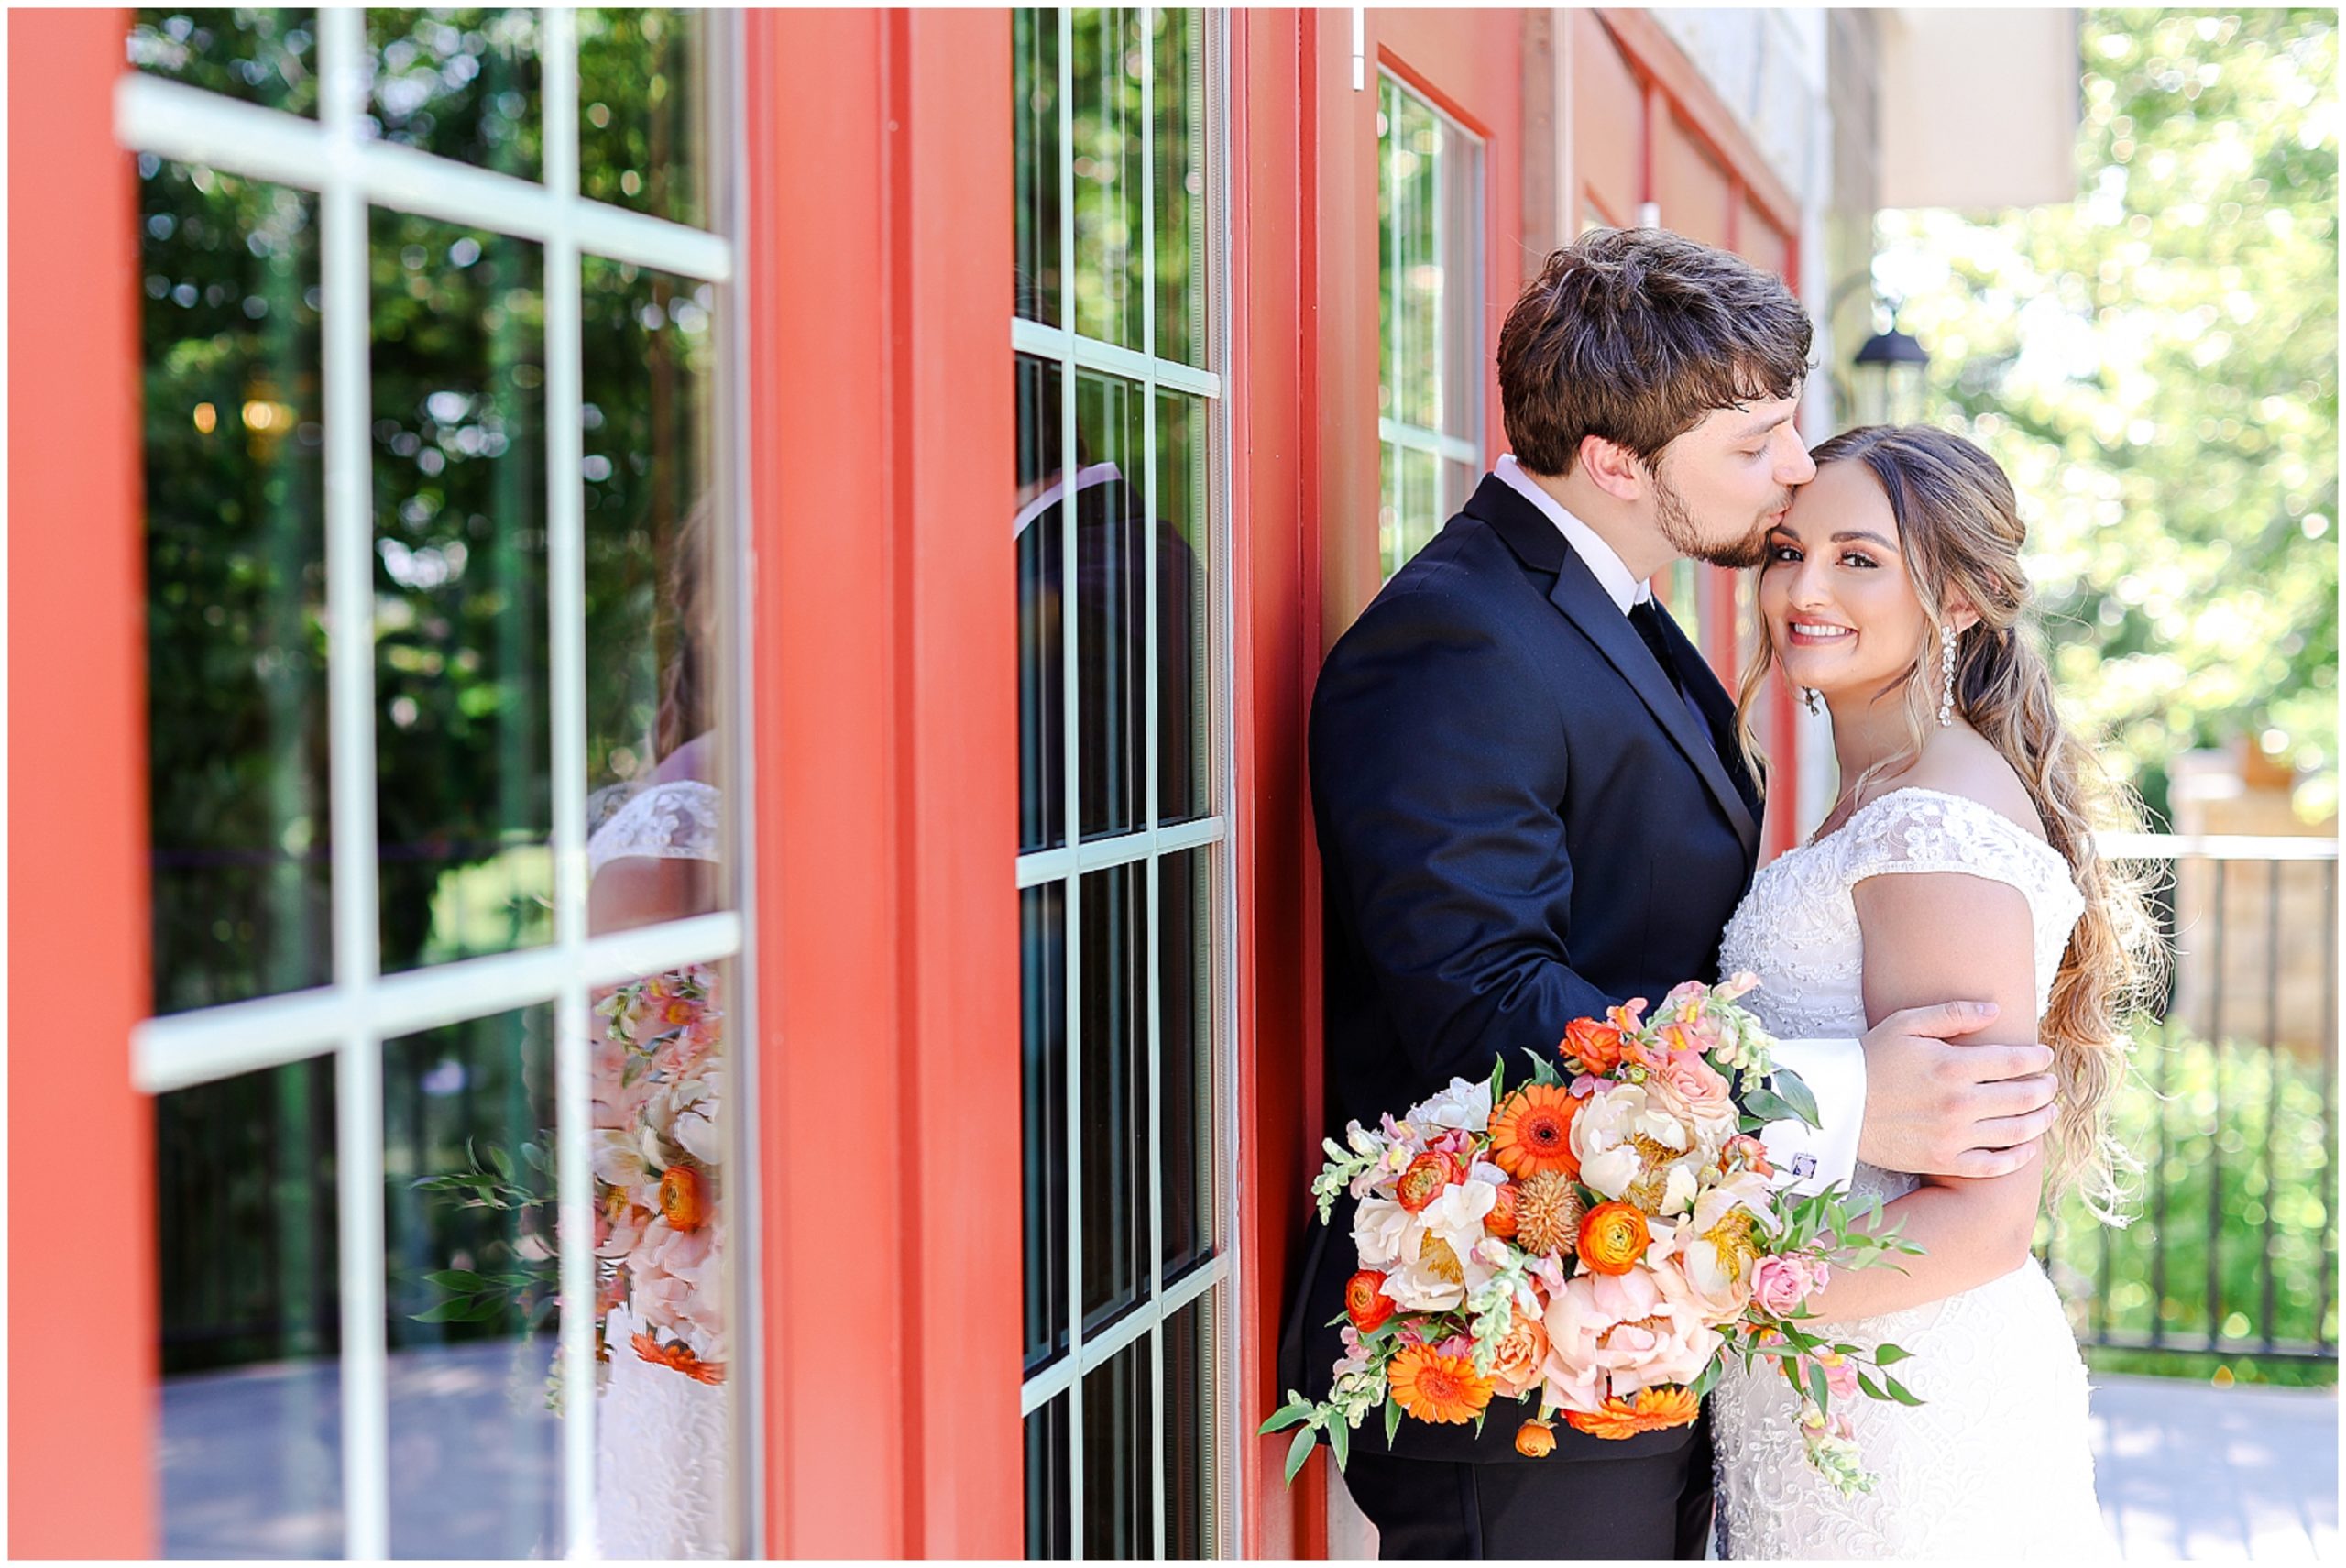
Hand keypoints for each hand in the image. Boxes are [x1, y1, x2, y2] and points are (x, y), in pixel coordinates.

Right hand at [1854, 1001, 2057, 1177]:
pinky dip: (2017, 1158)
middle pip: (2023, 1097)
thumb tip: (1995, 1009)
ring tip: (2049, 1112)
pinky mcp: (1942, 1161)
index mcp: (1953, 1066)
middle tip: (2050, 1084)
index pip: (2015, 1061)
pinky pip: (1993, 1166)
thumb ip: (1952, 1013)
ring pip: (2016, 1132)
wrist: (1837, 1104)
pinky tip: (2027, 1147)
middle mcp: (1959, 1103)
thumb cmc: (1870, 1058)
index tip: (2044, 1056)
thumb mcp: (1906, 1024)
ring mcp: (1953, 1136)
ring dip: (2041, 1121)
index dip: (2037, 1058)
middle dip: (2045, 1089)